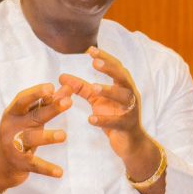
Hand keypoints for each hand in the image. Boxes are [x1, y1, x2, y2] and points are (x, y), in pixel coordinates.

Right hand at [0, 83, 72, 192]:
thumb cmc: (18, 134)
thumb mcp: (29, 118)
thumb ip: (46, 103)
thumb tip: (67, 88)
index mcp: (12, 113)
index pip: (24, 99)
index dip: (37, 93)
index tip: (51, 87)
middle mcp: (12, 128)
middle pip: (33, 116)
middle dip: (51, 108)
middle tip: (68, 102)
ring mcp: (15, 146)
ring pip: (32, 139)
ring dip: (48, 137)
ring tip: (63, 135)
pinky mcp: (20, 164)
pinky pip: (35, 165)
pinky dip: (47, 169)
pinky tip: (60, 172)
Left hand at [59, 47, 158, 177]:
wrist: (130, 143)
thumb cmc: (114, 116)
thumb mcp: (97, 100)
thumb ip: (82, 88)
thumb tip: (61, 77)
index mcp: (122, 86)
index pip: (115, 67)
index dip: (105, 58)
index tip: (90, 50)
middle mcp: (129, 95)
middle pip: (123, 77)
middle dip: (110, 69)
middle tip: (95, 63)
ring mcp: (130, 110)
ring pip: (123, 97)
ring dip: (109, 91)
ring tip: (94, 88)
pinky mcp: (128, 126)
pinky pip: (117, 121)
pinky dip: (104, 120)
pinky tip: (91, 118)